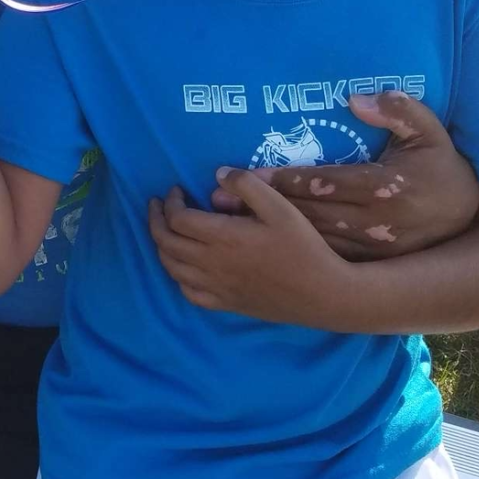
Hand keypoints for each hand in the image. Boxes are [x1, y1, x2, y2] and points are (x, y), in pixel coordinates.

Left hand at [149, 172, 354, 327]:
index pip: (177, 219)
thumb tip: (217, 174)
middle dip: (156, 220)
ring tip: (165, 230)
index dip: (170, 202)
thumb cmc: (304, 247)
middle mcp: (211, 265)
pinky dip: (178, 276)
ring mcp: (216, 288)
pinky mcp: (226, 304)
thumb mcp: (281, 207)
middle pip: (166, 243)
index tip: (176, 189)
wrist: (323, 294)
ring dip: (162, 246)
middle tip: (157, 204)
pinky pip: (188, 293)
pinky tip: (184, 267)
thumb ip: (247, 185)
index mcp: (222, 238)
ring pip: (172, 268)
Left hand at [212, 92, 478, 261]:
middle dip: (260, 208)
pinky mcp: (366, 268)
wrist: (468, 222)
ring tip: (226, 222)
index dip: (283, 180)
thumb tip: (358, 98)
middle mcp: (374, 225)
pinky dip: (290, 252)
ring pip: (309, 242)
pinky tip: (256, 248)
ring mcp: (370, 251)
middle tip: (218, 199)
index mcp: (384, 189)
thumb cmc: (441, 169)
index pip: (323, 183)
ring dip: (267, 233)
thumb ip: (398, 110)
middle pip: (307, 216)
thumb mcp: (429, 132)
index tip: (247, 175)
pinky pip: (322, 260)